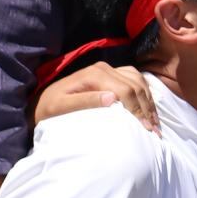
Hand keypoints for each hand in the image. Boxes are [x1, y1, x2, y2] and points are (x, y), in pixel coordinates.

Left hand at [30, 63, 158, 132]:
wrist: (41, 101)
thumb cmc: (48, 108)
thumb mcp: (60, 107)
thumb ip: (84, 101)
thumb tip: (111, 98)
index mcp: (94, 75)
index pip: (125, 90)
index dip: (137, 109)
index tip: (146, 128)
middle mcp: (104, 68)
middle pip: (135, 86)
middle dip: (147, 108)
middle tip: (155, 129)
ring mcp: (109, 69)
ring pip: (139, 81)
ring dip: (149, 101)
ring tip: (154, 121)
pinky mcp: (111, 74)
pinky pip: (135, 79)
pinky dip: (144, 92)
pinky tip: (147, 105)